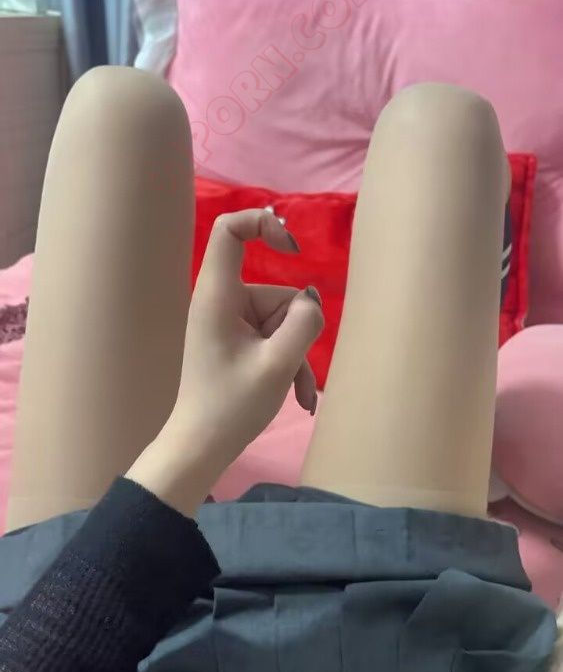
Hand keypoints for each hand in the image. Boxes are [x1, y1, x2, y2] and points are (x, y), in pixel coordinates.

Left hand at [169, 206, 324, 470]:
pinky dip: (289, 364)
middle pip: (277, 292)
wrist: (201, 448)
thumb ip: (304, 323)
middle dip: (296, 330)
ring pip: (283, 321)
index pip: (230, 230)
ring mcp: (230, 322)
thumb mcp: (278, 364)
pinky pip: (276, 339)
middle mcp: (222, 301)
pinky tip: (299, 397)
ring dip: (296, 355)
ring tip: (296, 393)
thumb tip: (312, 301)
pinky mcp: (238, 341)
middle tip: (290, 369)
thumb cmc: (231, 407)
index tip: (294, 250)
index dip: (264, 223)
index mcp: (217, 296)